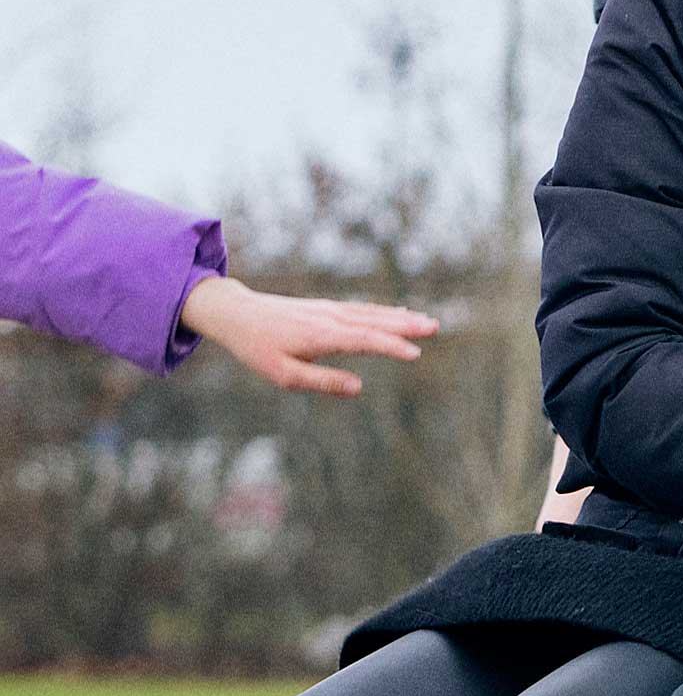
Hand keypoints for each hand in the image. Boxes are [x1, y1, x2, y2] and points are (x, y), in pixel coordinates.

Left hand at [174, 277, 436, 396]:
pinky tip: (398, 314)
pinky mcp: (326, 308)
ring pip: (371, 313)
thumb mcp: (284, 374)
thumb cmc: (258, 348)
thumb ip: (323, 381)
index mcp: (321, 336)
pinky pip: (362, 309)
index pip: (364, 340)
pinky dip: (384, 311)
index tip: (414, 353)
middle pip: (374, 321)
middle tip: (434, 327)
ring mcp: (329, 310)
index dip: (391, 346)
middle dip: (405, 325)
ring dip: (400, 317)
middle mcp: (330, 319)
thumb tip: (359, 387)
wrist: (236, 312)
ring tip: (427, 321)